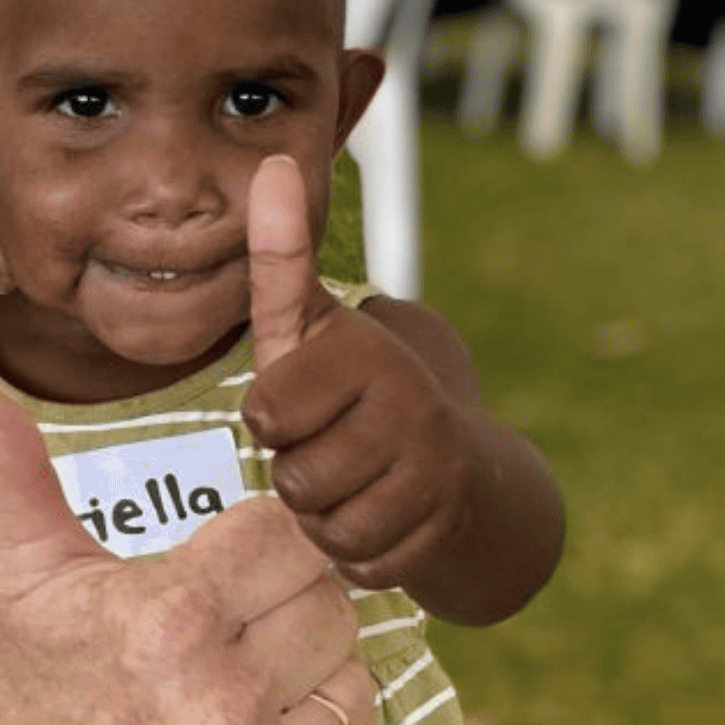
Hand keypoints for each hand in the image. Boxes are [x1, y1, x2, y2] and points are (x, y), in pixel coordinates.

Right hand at [0, 375, 398, 724]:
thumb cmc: (40, 694)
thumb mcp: (28, 578)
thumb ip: (8, 469)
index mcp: (164, 619)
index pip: (289, 534)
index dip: (264, 542)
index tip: (230, 564)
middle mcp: (218, 700)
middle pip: (332, 603)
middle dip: (291, 606)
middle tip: (238, 626)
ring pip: (356, 683)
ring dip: (317, 682)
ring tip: (254, 686)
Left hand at [243, 155, 475, 591]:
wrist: (459, 465)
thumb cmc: (350, 389)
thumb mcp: (309, 325)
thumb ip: (281, 256)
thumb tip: (273, 162)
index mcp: (365, 350)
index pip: (266, 411)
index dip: (270, 417)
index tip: (297, 400)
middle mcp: (409, 403)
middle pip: (293, 477)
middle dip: (296, 474)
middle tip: (327, 448)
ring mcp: (434, 469)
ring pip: (325, 525)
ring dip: (323, 517)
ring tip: (350, 482)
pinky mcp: (444, 529)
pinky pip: (360, 561)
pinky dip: (356, 552)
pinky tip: (380, 516)